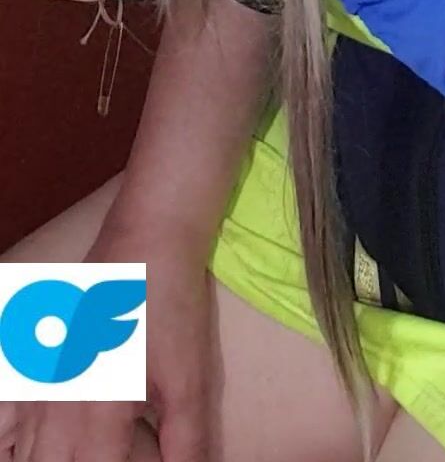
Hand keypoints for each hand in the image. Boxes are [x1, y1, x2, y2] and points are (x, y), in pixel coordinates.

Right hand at [12, 199, 213, 461]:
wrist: (146, 240)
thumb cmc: (171, 310)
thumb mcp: (190, 382)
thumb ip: (186, 444)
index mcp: (94, 416)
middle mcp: (54, 410)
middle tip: (120, 453)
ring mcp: (36, 391)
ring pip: (25, 457)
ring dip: (56, 459)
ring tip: (92, 448)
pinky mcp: (33, 374)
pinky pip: (8, 432)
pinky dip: (18, 449)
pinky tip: (53, 444)